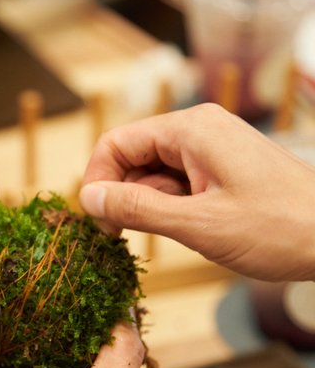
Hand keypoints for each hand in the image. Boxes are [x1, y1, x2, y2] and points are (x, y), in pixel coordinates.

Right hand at [79, 103, 314, 281]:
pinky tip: (176, 230)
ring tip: (151, 238)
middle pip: (132, 156)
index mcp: (190, 130)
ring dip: (142, 203)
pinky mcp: (219, 169)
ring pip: (152, 172)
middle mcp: (197, 131)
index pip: (117, 143)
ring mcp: (210, 149)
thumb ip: (137, 208)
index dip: (97, 180)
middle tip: (116, 237)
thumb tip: (88, 198)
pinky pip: (175, 182)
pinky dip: (165, 206)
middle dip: (118, 194)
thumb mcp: (197, 224)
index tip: (95, 220)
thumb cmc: (279, 228)